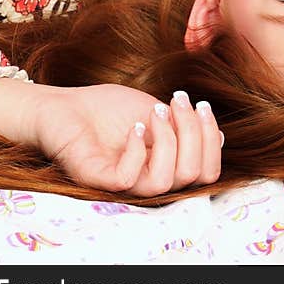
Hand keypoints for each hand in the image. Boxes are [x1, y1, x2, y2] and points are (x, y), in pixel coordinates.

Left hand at [29, 83, 222, 196]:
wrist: (62, 105)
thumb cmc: (107, 109)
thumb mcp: (158, 113)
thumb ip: (185, 128)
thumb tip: (221, 139)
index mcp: (165, 166)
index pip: (206, 171)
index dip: (211, 140)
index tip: (200, 104)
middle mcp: (148, 179)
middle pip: (194, 175)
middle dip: (195, 133)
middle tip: (178, 100)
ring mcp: (124, 183)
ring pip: (166, 182)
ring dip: (169, 140)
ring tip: (155, 111)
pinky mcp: (98, 180)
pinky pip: (130, 179)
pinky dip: (138, 149)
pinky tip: (134, 127)